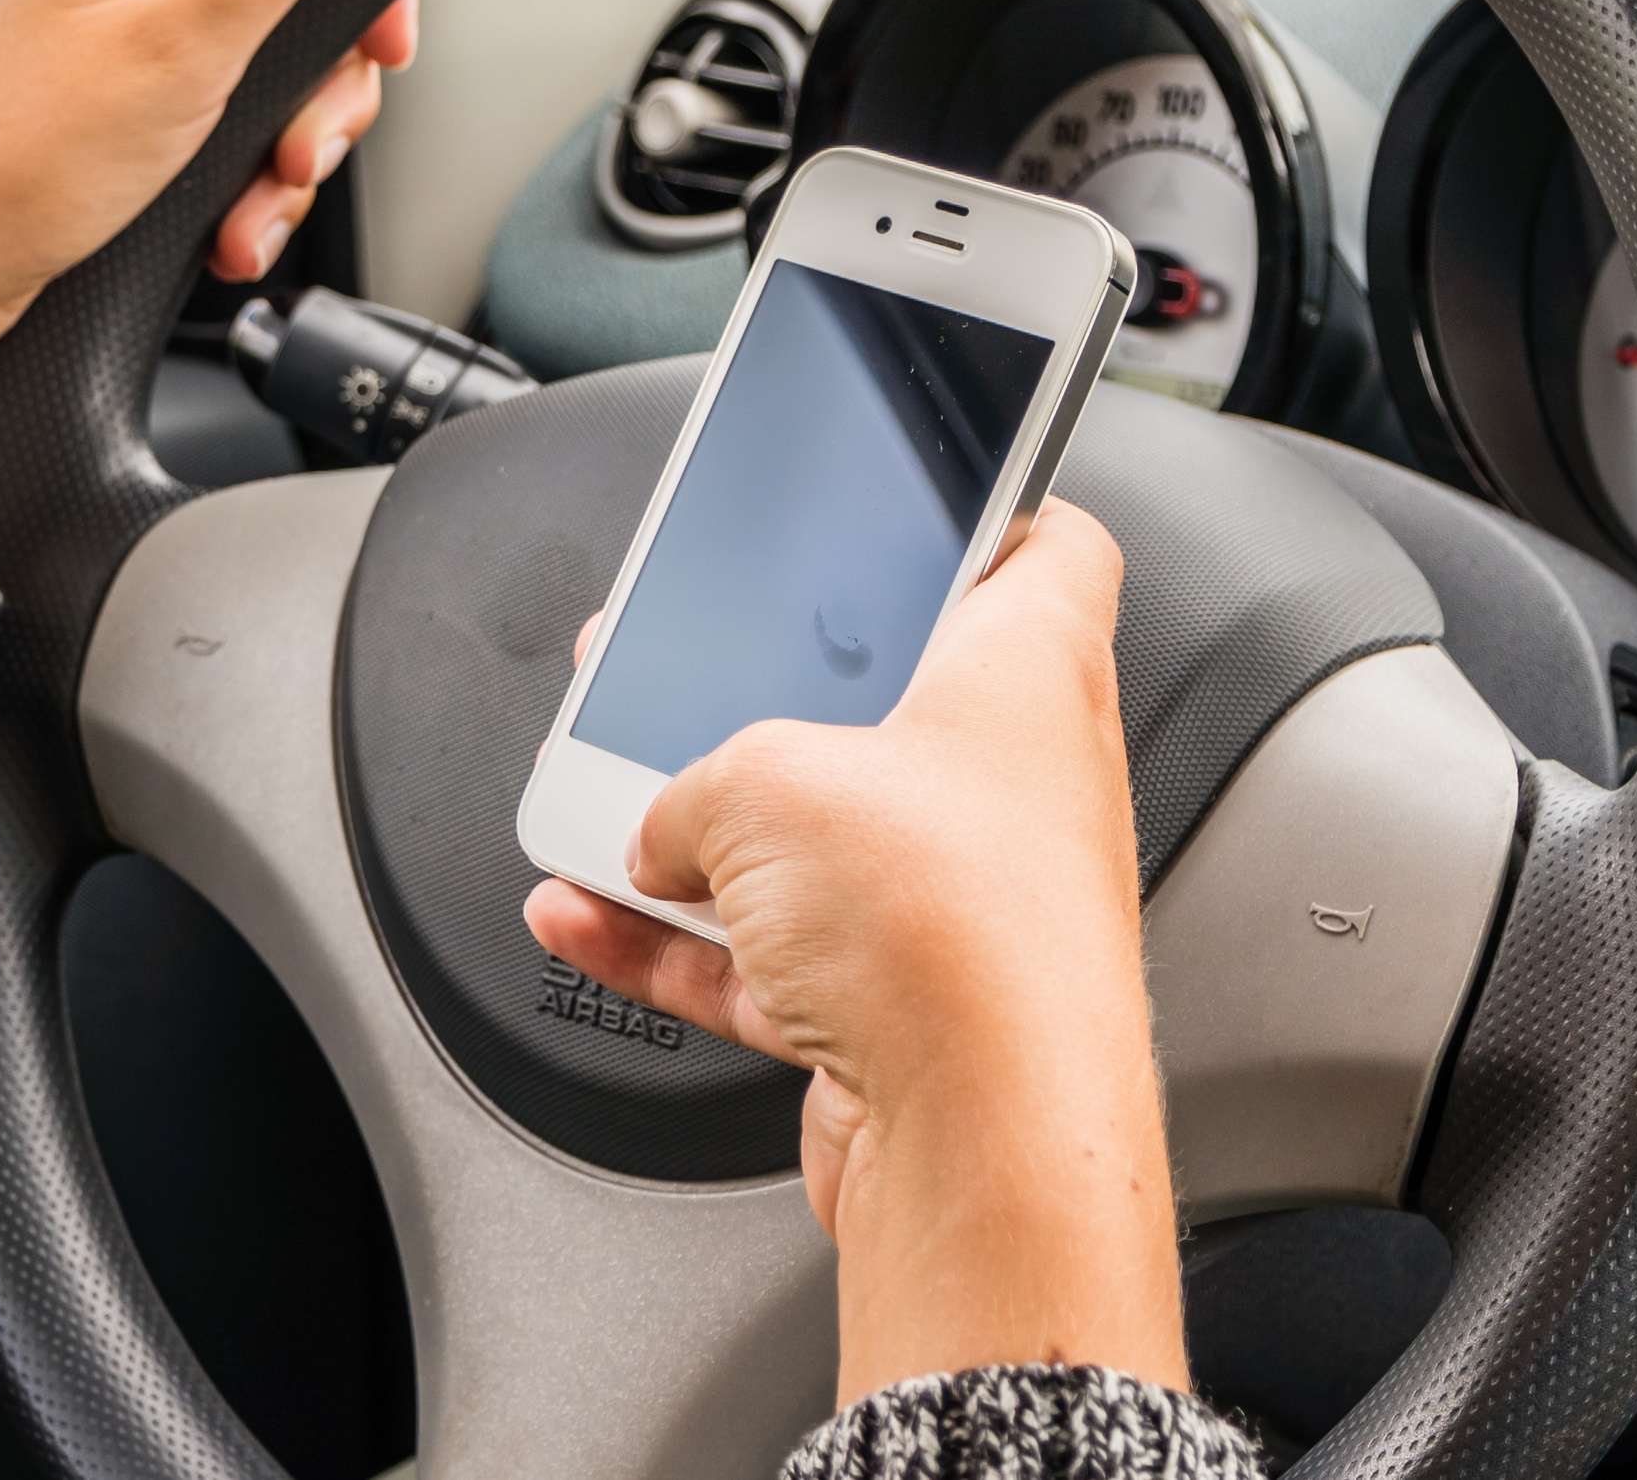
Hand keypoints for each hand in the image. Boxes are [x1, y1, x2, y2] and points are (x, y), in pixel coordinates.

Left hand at [0, 0, 410, 505]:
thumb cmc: (10, 160)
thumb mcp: (183, 44)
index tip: (383, 42)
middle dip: (316, 85)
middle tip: (301, 148)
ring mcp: (113, 17)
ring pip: (263, 59)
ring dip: (280, 146)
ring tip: (254, 204)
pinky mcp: (110, 87)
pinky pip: (215, 110)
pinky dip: (235, 174)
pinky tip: (226, 223)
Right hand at [525, 503, 1183, 1401]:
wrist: (983, 1142)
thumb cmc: (951, 933)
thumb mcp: (758, 778)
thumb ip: (687, 782)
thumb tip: (662, 829)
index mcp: (1030, 672)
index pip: (1047, 547)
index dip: (981, 507)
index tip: (911, 494)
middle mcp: (1015, 783)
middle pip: (891, 698)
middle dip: (772, 689)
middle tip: (690, 659)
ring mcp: (961, 904)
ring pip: (819, 837)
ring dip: (706, 828)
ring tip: (611, 802)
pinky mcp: (903, 1010)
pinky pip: (771, 955)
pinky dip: (677, 943)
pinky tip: (589, 917)